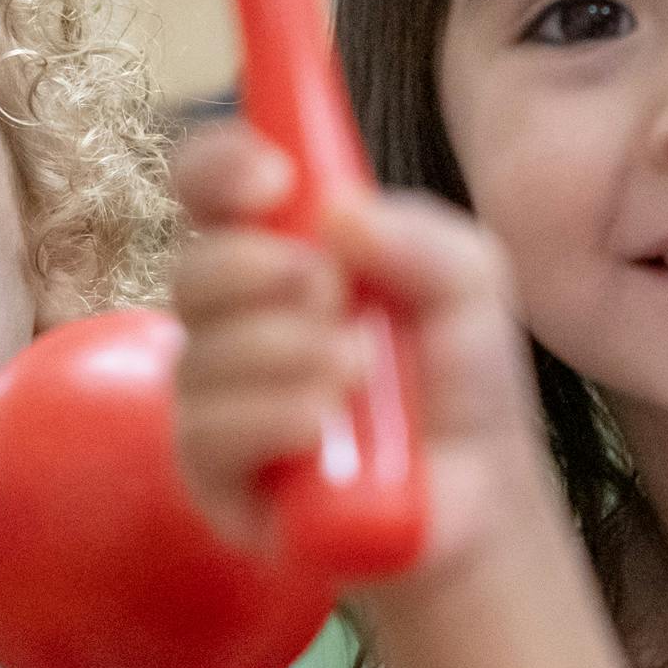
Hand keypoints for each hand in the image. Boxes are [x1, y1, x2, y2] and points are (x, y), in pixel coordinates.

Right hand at [167, 127, 553, 578]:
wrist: (477, 499)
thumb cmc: (461, 384)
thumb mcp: (472, 288)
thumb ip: (424, 238)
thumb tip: (338, 215)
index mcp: (279, 251)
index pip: (208, 187)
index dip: (218, 167)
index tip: (273, 181)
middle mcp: (233, 319)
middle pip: (190, 269)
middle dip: (258, 270)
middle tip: (334, 294)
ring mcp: (216, 398)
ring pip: (199, 354)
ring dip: (288, 354)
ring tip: (359, 376)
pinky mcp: (212, 476)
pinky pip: (206, 432)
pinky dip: (273, 419)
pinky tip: (323, 431)